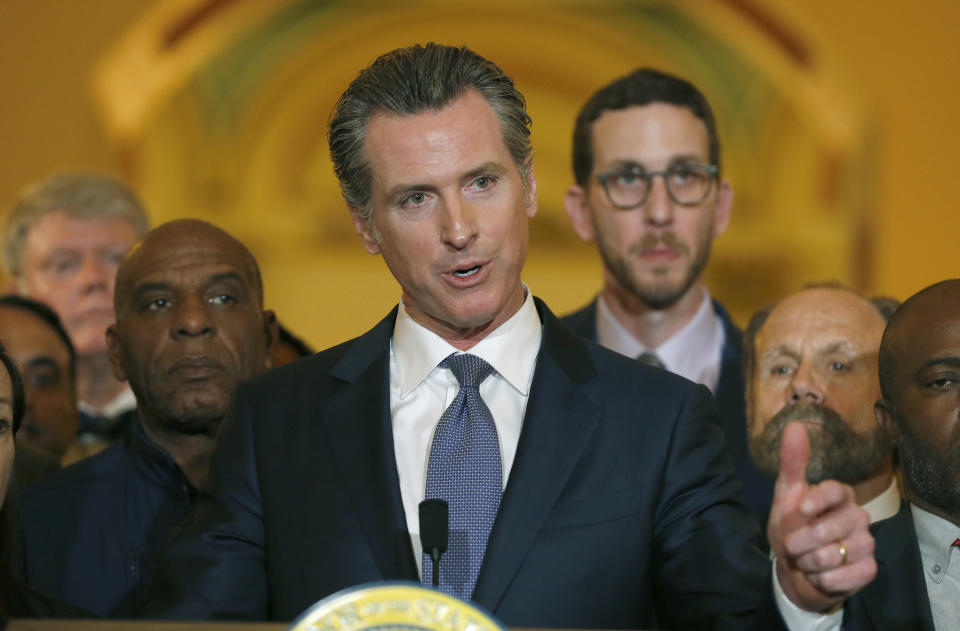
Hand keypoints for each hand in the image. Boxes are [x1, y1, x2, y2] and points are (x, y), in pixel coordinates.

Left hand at [768, 421, 876, 611]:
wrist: (796, 571)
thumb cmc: (792, 528)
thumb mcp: (786, 496)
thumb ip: (792, 463)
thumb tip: (795, 424)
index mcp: (839, 496)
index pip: (837, 490)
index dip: (818, 500)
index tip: (800, 510)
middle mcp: (857, 516)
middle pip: (837, 525)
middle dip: (804, 540)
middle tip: (792, 547)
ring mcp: (866, 543)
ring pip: (841, 552)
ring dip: (812, 562)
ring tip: (806, 561)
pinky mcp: (869, 569)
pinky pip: (851, 574)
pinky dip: (828, 579)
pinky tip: (821, 577)